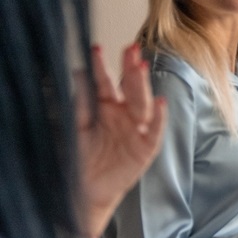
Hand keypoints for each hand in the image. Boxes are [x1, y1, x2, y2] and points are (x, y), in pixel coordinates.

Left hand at [76, 44, 166, 237]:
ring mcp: (137, 130)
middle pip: (130, 88)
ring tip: (141, 68)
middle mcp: (124, 116)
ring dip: (143, 86)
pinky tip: (159, 102)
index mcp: (107, 109)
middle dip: (130, 69)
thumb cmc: (83, 159)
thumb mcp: (77, 127)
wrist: (88, 190)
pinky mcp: (146, 148)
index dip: (102, 66)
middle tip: (130, 49)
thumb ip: (80, 102)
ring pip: (142, 104)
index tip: (96, 48)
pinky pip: (154, 130)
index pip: (106, 83)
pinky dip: (158, 117)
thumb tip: (78, 73)